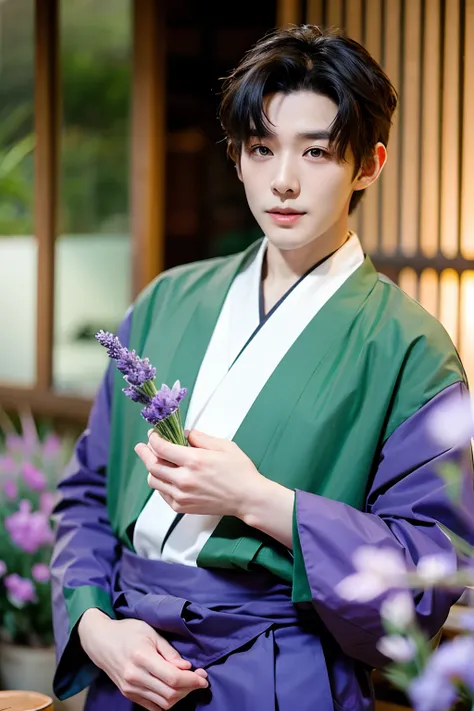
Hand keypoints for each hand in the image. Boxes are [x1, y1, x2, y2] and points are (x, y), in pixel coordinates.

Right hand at [78, 608, 207, 710]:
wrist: (100, 641)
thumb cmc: (127, 631)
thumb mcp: (150, 632)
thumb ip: (169, 651)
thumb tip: (186, 667)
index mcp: (142, 657)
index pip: (173, 678)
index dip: (192, 680)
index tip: (203, 677)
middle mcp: (135, 677)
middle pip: (170, 694)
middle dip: (190, 689)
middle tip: (199, 679)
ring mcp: (130, 689)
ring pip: (163, 703)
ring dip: (180, 696)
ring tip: (188, 684)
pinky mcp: (128, 694)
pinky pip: (152, 706)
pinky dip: (167, 701)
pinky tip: (174, 690)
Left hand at [134, 430, 263, 517]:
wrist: (247, 498)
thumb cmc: (239, 471)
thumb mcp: (224, 446)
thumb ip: (200, 438)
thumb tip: (184, 434)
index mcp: (194, 461)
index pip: (162, 448)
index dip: (154, 439)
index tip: (153, 435)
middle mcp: (184, 479)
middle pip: (152, 465)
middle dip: (144, 452)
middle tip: (142, 446)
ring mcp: (181, 495)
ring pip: (154, 480)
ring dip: (151, 469)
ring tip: (154, 461)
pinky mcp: (182, 507)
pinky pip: (162, 493)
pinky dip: (160, 483)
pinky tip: (166, 476)